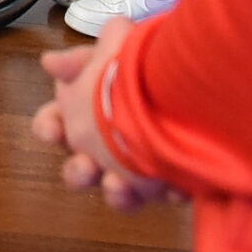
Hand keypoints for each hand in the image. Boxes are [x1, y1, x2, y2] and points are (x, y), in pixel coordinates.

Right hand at [29, 24, 180, 213]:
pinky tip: (171, 185)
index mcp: (87, 112)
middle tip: (87, 166)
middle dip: (77, 172)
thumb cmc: (148, 72)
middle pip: (79, 169)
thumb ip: (81, 59)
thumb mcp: (113, 54)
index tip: (53, 131)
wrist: (203, 86)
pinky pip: (159, 196)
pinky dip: (162, 192)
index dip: (48, 129)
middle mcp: (107, 145)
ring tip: (120, 185)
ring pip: (116, 193)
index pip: (54, 125)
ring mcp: (136, 168)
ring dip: (114, 193)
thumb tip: (48, 62)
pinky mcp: (168, 182)